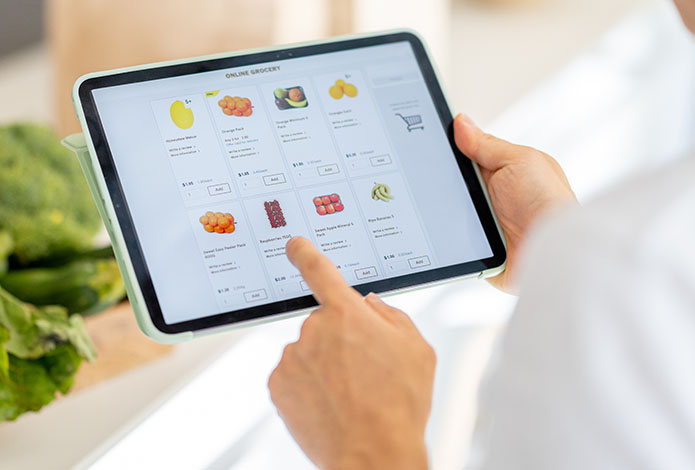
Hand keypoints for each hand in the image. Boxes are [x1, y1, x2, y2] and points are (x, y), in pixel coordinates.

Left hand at [268, 237, 434, 469]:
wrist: (373, 454)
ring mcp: (292, 357)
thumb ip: (391, 317)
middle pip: (324, 325)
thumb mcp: (417, 350)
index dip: (305, 253)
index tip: (294, 245)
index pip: (319, 270)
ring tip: (351, 397)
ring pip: (308, 353)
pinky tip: (330, 406)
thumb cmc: (400, 404)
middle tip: (364, 374)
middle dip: (339, 342)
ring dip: (323, 368)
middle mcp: (313, 329)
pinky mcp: (277, 385)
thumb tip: (371, 305)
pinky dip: (308, 388)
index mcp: (347, 313)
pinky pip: (293, 378)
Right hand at [454, 113, 575, 293]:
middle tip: (438, 177)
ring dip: (446, 207)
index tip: (428, 142)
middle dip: (445, 180)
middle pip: (456, 183)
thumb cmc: (547, 203)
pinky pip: (453, 236)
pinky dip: (447, 232)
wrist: (551, 250)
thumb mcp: (517, 160)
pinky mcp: (480, 248)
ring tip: (448, 204)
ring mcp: (487, 222)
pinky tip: (447, 227)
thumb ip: (486, 144)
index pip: (470, 155)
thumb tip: (461, 122)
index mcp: (507, 171)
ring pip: (450, 209)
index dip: (450, 150)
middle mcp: (496, 196)